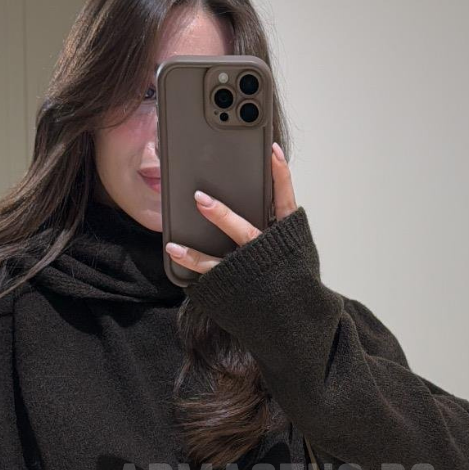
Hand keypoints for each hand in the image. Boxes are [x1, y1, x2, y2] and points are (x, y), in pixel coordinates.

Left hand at [164, 140, 298, 274]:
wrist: (294, 318)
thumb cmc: (292, 277)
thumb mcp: (293, 246)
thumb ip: (278, 223)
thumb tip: (262, 195)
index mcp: (287, 238)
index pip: (285, 202)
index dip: (280, 176)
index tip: (272, 151)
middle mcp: (267, 254)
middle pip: (246, 232)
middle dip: (222, 217)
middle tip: (200, 199)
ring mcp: (249, 272)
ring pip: (223, 258)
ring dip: (198, 246)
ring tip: (174, 240)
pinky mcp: (234, 284)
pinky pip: (210, 272)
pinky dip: (191, 260)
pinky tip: (174, 248)